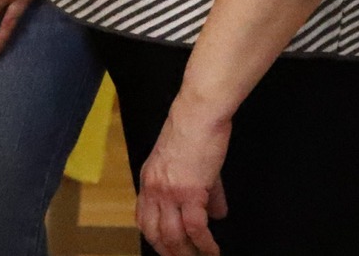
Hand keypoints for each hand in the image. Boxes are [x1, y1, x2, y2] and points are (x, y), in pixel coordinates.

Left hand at [136, 100, 230, 255]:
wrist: (197, 115)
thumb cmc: (192, 132)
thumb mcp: (188, 164)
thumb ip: (201, 192)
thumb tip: (216, 214)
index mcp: (149, 180)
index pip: (143, 218)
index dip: (154, 237)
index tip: (167, 249)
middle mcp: (153, 188)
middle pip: (154, 232)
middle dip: (169, 252)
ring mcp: (169, 191)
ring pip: (172, 235)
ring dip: (186, 253)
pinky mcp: (189, 191)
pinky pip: (195, 228)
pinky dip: (205, 244)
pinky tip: (213, 250)